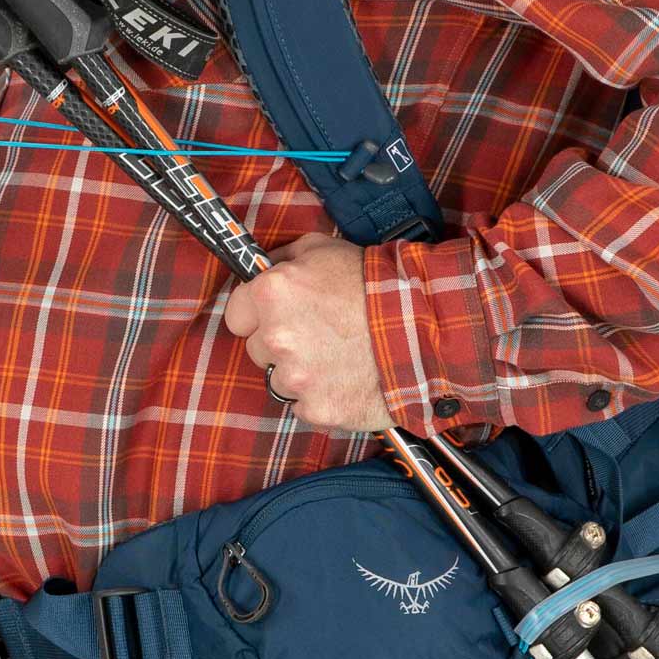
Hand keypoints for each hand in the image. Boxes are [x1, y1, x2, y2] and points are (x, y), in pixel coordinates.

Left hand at [223, 232, 393, 434]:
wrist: (423, 327)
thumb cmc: (373, 284)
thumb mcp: (323, 249)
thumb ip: (283, 259)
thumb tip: (261, 268)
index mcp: (271, 294)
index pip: (235, 314)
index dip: (256, 313)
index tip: (276, 315)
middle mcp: (275, 338)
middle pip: (257, 350)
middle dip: (281, 343)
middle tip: (319, 333)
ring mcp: (296, 379)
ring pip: (281, 380)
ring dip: (302, 372)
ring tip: (340, 356)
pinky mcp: (318, 410)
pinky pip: (306, 406)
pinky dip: (323, 396)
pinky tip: (348, 378)